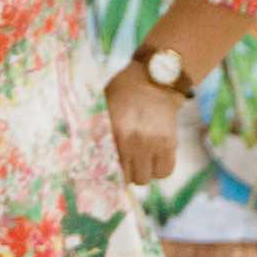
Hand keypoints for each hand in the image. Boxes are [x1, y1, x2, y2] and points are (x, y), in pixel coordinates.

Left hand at [104, 63, 182, 185]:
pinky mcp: (170, 143)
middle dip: (127, 173)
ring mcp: (153, 144)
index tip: (109, 169)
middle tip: (127, 164)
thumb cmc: (124, 90)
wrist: (154, 79)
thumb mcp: (104, 106)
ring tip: (141, 160)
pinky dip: (160, 169)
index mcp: (113, 130)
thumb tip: (87, 151)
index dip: (108, 171)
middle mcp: (133, 141)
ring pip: (147, 178)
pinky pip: (165, 171)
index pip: (108, 167)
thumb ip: (97, 129)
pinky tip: (154, 159)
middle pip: (129, 178)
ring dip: (144, 172)